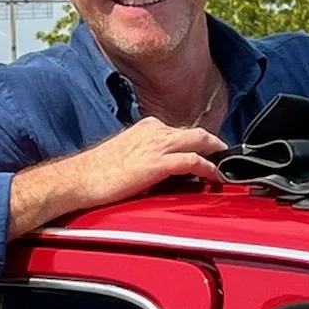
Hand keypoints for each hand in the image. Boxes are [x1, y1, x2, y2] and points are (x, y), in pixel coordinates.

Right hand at [9, 118, 227, 238]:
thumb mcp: (127, 157)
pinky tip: (216, 176)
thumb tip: (162, 172)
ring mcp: (156, 145)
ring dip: (217, 154)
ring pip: (200, 141)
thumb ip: (147, 158)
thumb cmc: (98, 173)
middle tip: (228, 159)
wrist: (79, 180)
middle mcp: (154, 131)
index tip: (212, 153)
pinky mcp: (156, 163)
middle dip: (216, 145)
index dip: (200, 143)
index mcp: (146, 128)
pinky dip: (208, 168)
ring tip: (228, 168)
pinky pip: (192, 161)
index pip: (181, 132)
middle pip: (196, 132)